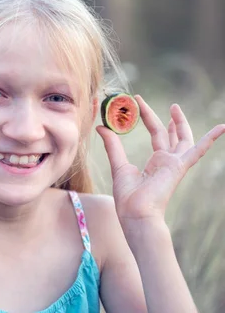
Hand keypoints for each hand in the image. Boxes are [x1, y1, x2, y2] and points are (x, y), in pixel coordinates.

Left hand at [97, 95, 224, 223]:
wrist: (135, 212)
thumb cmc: (127, 196)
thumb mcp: (119, 165)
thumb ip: (113, 145)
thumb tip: (102, 127)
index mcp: (155, 162)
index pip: (157, 136)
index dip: (149, 118)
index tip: (139, 104)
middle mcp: (167, 161)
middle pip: (170, 135)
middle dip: (166, 118)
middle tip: (163, 103)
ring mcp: (175, 164)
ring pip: (183, 139)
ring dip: (181, 123)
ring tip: (174, 107)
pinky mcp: (179, 167)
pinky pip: (198, 151)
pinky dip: (209, 139)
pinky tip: (221, 127)